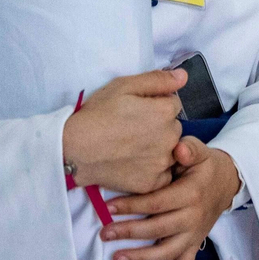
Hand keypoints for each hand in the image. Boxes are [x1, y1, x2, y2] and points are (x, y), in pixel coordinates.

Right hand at [61, 68, 184, 194]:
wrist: (75, 150)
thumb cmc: (97, 114)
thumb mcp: (123, 86)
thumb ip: (157, 80)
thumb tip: (183, 76)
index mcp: (165, 111)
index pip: (173, 104)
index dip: (155, 105)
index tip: (137, 111)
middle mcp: (170, 137)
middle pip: (173, 128)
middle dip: (159, 126)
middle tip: (133, 129)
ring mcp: (162, 162)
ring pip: (170, 151)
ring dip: (158, 148)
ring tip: (131, 147)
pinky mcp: (152, 183)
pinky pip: (163, 174)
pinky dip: (153, 170)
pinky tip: (133, 163)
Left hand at [103, 137, 241, 259]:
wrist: (226, 182)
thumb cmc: (205, 166)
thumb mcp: (200, 151)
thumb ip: (188, 148)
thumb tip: (178, 148)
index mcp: (191, 194)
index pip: (157, 203)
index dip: (133, 206)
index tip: (109, 207)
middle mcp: (193, 217)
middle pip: (158, 229)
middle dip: (129, 232)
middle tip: (105, 233)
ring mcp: (194, 234)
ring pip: (167, 251)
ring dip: (142, 258)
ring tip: (117, 258)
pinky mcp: (195, 243)